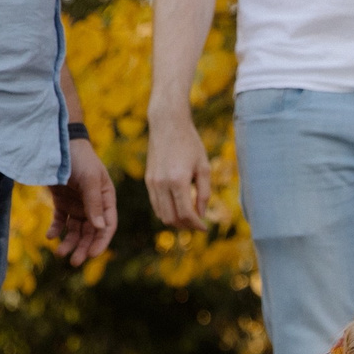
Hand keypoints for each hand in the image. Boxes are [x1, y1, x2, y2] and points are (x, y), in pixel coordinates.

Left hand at [48, 139, 117, 265]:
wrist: (59, 142)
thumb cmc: (79, 158)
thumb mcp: (89, 179)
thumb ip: (94, 203)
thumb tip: (100, 228)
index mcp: (106, 199)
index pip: (107, 226)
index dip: (101, 242)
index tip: (92, 255)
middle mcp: (94, 205)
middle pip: (91, 232)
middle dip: (83, 247)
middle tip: (73, 262)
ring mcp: (77, 204)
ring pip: (75, 230)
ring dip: (69, 242)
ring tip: (58, 252)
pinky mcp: (62, 201)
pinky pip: (60, 221)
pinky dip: (56, 229)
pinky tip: (49, 236)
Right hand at [145, 102, 215, 230]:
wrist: (167, 124)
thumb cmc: (190, 144)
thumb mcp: (203, 167)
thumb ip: (204, 193)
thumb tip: (201, 214)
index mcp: (177, 181)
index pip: (185, 214)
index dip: (196, 224)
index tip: (205, 228)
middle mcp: (161, 184)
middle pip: (171, 218)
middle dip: (186, 226)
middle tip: (198, 225)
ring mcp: (152, 182)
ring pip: (161, 214)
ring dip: (175, 221)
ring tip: (189, 219)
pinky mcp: (148, 180)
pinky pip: (155, 204)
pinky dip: (166, 211)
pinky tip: (178, 209)